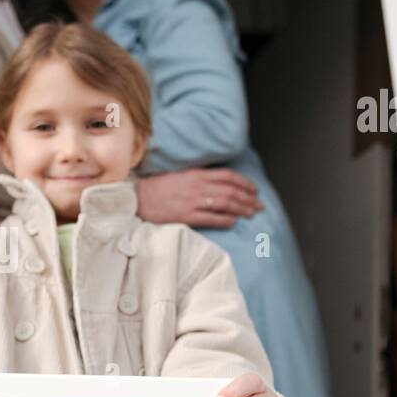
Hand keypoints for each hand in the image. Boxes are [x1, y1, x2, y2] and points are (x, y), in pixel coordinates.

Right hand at [136, 168, 262, 227]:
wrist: (137, 198)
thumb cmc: (157, 188)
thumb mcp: (180, 176)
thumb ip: (199, 178)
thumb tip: (220, 184)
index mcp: (196, 174)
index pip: (227, 176)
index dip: (244, 182)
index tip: (254, 189)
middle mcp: (197, 186)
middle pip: (230, 191)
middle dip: (248, 198)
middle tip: (259, 205)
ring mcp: (192, 201)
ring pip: (224, 204)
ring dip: (241, 208)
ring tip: (251, 214)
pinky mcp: (185, 216)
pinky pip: (210, 218)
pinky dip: (224, 219)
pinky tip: (233, 221)